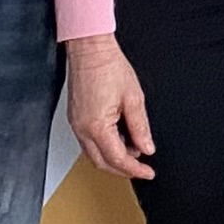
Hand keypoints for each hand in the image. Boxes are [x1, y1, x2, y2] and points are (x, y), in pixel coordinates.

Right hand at [64, 35, 155, 180]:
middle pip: (102, 162)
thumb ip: (140, 127)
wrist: (90, 50)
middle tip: (142, 168)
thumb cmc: (109, 67)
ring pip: (93, 154)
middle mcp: (82, 128)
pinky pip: (88, 142)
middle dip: (123, 169)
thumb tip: (146, 147)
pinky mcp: (75, 118)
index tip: (148, 172)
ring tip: (134, 151)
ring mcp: (76, 124)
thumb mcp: (133, 99)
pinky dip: (105, 146)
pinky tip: (119, 140)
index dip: (134, 169)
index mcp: (97, 126)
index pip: (117, 159)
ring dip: (113, 158)